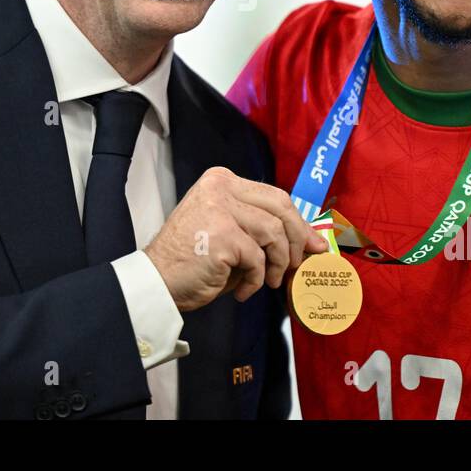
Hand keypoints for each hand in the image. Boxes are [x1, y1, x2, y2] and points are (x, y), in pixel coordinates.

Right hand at [144, 166, 327, 312]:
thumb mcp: (229, 231)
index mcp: (221, 180)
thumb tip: (310, 239)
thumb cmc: (193, 260)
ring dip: (277, 264)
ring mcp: (220, 208)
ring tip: (267, 281)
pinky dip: (256, 280)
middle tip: (299, 264)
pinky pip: (258, 259)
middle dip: (298, 239)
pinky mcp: (223, 234)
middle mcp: (220, 187)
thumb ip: (261, 227)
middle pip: (280, 207)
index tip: (313, 243)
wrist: (157, 280)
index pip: (274, 196)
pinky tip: (242, 290)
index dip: (298, 222)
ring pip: (274, 234)